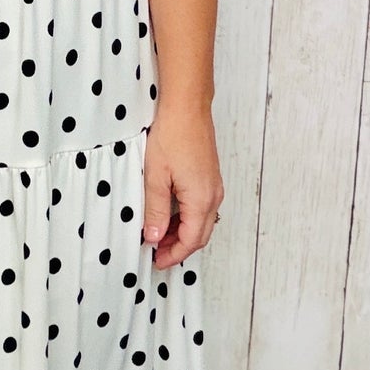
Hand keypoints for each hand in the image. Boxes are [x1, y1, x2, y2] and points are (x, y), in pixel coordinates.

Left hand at [141, 101, 223, 267]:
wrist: (187, 107)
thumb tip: (155, 237)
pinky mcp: (210, 178)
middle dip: (179, 248)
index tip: (157, 261)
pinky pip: (202, 208)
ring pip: (202, 222)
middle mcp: (213, 195)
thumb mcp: (155, 176)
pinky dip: (187, 219)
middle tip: (156, 254)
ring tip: (159, 235)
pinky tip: (169, 215)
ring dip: (183, 233)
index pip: (191, 241)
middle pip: (200, 235)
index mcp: (201, 199)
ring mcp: (214, 186)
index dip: (174, 255)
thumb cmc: (172, 135)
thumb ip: (156, 210)